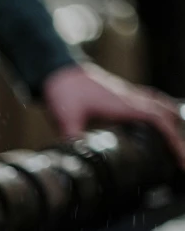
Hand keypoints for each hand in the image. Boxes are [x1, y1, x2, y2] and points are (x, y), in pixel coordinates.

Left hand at [42, 63, 184, 168]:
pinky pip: (150, 101)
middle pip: (166, 115)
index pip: (158, 120)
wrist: (58, 70)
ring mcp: (128, 94)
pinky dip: (161, 111)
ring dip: (172, 121)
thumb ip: (72, 136)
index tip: (180, 158)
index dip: (172, 139)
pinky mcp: (122, 94)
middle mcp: (131, 98)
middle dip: (177, 137)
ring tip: (177, 144)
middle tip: (182, 160)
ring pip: (161, 106)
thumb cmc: (64, 91)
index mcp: (123, 104)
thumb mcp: (66, 117)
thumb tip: (75, 155)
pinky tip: (160, 121)